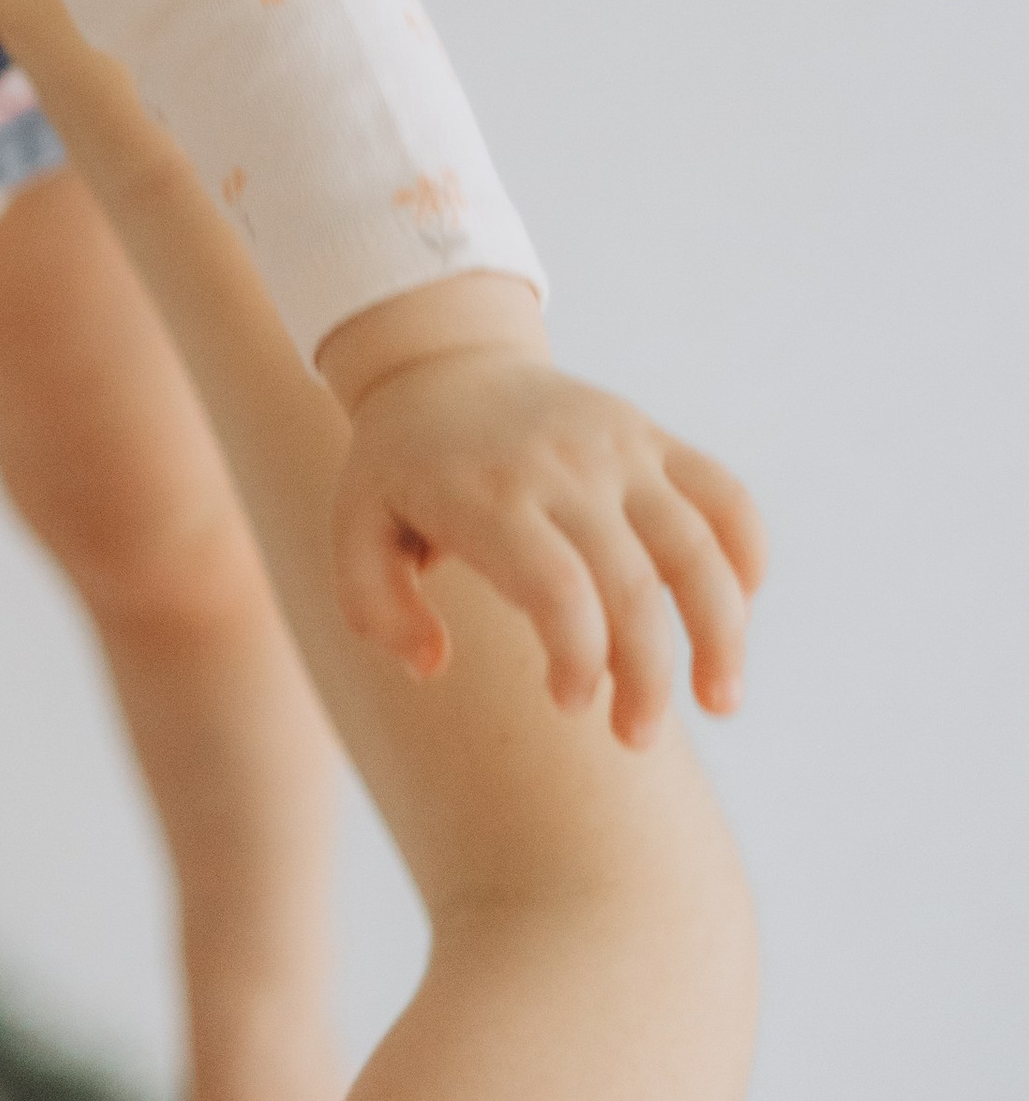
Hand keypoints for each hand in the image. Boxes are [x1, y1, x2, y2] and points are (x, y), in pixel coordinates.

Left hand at [331, 343, 766, 744]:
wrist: (442, 363)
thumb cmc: (397, 470)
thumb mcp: (353, 529)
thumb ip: (375, 607)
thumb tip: (432, 664)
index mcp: (487, 495)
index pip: (559, 589)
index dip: (580, 661)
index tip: (571, 705)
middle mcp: (563, 468)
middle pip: (634, 584)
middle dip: (648, 677)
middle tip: (636, 737)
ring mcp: (618, 448)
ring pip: (699, 544)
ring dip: (722, 632)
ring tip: (721, 700)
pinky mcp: (653, 438)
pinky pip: (724, 495)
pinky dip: (746, 554)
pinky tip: (738, 609)